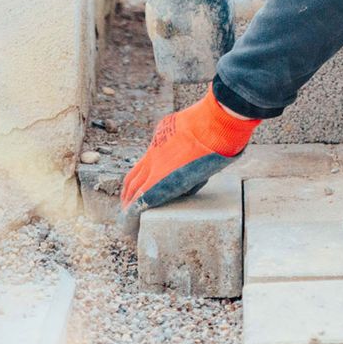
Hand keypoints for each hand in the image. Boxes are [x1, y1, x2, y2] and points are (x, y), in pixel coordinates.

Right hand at [120, 86, 260, 219]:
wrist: (216, 122)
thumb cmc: (214, 154)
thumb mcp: (199, 179)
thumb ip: (184, 187)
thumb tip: (179, 190)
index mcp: (160, 178)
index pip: (139, 198)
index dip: (132, 211)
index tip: (129, 221)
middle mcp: (152, 162)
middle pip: (132, 185)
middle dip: (127, 200)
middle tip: (126, 211)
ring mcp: (155, 145)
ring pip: (137, 168)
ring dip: (131, 183)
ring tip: (128, 194)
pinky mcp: (161, 132)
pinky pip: (152, 150)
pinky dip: (148, 163)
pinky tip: (151, 167)